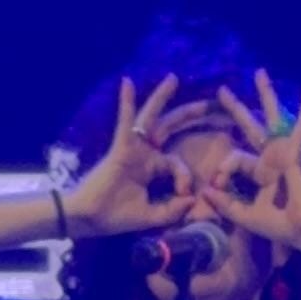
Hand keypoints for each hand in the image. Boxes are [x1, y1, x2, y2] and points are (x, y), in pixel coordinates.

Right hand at [60, 75, 196, 241]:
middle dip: (190, 114)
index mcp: (152, 168)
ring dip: (161, 98)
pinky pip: (125, 123)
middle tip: (210, 101)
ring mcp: (133, 149)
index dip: (185, 177)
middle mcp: (145, 154)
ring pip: (150, 118)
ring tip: (173, 79)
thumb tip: (192, 200)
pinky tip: (127, 83)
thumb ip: (171, 210)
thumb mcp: (151, 215)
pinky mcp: (121, 149)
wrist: (90, 220)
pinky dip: (126, 104)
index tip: (184, 195)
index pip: (177, 163)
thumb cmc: (116, 217)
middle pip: (169, 128)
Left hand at [206, 72, 300, 254]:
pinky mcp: (295, 151)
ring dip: (266, 95)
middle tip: (222, 91)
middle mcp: (271, 158)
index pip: (234, 159)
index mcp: (260, 173)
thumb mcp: (246, 216)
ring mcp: (284, 152)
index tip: (216, 183)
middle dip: (236, 109)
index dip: (222, 169)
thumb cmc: (282, 226)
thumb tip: (205, 190)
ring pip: (272, 117)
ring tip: (259, 73)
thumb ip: (226, 204)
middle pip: (250, 128)